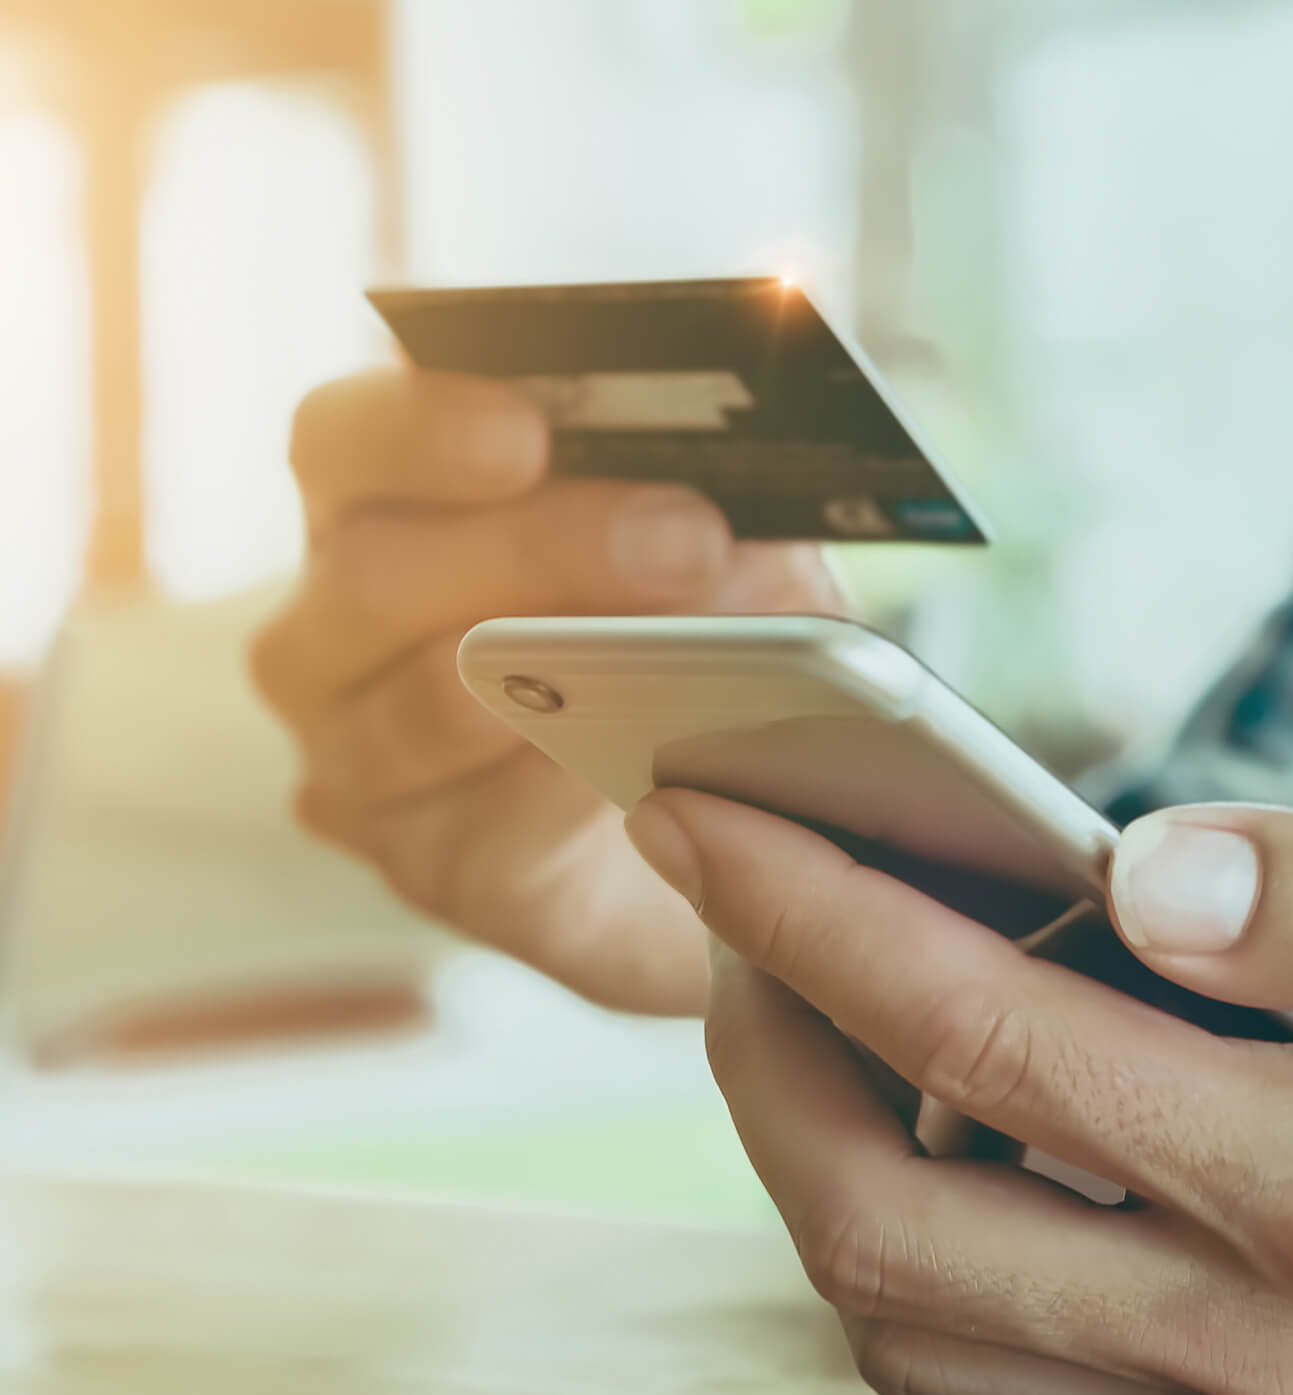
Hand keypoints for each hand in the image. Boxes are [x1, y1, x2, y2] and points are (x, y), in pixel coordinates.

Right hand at [253, 368, 841, 1014]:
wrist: (720, 822)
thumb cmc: (695, 650)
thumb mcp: (727, 555)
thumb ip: (713, 502)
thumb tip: (745, 485)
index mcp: (391, 508)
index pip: (346, 440)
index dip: (419, 426)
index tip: (529, 432)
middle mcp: (340, 629)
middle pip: (375, 571)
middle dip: (540, 549)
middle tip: (686, 539)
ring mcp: (364, 757)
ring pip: (420, 705)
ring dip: (561, 678)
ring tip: (688, 658)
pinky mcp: (428, 864)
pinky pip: (482, 828)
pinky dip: (573, 795)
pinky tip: (650, 773)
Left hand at [625, 790, 1292, 1394]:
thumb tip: (1150, 870)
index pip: (983, 1039)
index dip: (816, 916)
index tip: (705, 819)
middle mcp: (1259, 1330)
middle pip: (886, 1214)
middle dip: (755, 1047)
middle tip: (721, 903)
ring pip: (911, 1315)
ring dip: (808, 1152)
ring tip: (790, 998)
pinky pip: (992, 1363)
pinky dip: (900, 1239)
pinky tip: (914, 1121)